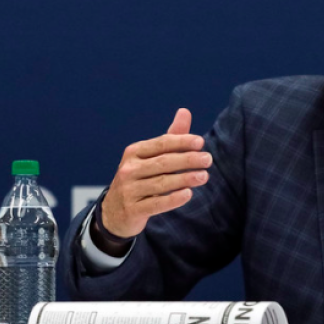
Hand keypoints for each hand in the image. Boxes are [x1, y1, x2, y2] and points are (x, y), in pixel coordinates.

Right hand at [99, 108, 211, 238]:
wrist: (114, 212)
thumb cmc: (139, 178)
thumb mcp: (150, 157)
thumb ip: (170, 137)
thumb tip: (185, 111)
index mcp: (134, 152)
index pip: (161, 144)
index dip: (181, 141)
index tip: (201, 142)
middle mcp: (129, 169)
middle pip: (163, 162)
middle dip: (188, 160)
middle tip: (208, 160)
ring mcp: (129, 190)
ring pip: (161, 183)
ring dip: (185, 179)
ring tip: (204, 176)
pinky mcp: (132, 210)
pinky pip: (156, 203)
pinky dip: (173, 199)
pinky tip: (188, 194)